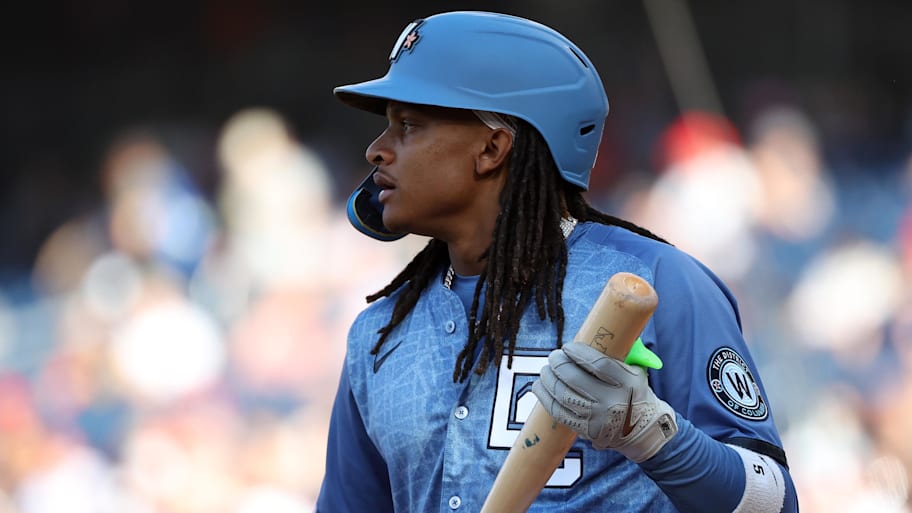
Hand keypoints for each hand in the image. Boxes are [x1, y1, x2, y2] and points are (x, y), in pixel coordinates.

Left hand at [531, 341, 677, 461]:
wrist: (644, 432)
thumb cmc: (636, 395)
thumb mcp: (636, 373)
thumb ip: (618, 356)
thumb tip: (593, 333)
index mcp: (628, 382)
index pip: (598, 364)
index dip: (577, 353)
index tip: (567, 346)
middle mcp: (613, 401)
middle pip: (575, 379)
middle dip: (558, 364)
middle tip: (553, 356)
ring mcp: (598, 418)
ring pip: (564, 396)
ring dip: (549, 380)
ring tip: (545, 370)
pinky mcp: (587, 431)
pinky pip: (560, 413)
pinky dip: (546, 398)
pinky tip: (539, 387)